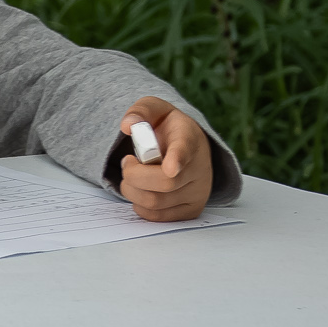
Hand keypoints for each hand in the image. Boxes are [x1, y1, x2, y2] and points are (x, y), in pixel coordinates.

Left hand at [116, 97, 212, 221]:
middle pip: (163, 183)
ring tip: (133, 175)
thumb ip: (140, 111)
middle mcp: (200, 168)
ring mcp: (199, 192)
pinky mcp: (191, 210)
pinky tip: (141, 190)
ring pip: (156, 202)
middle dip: (133, 175)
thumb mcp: (154, 110)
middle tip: (127, 163)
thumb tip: (127, 125)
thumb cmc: (167, 128)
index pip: (185, 150)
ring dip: (132, 190)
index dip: (177, 159)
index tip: (170, 167)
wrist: (187, 145)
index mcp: (190, 138)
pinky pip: (158, 216)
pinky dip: (140, 205)